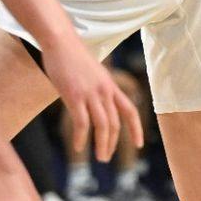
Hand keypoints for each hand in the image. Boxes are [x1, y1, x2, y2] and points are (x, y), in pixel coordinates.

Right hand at [40, 39, 142, 161]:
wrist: (61, 42)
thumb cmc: (73, 57)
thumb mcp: (92, 73)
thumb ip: (97, 88)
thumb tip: (94, 101)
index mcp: (111, 86)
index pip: (130, 111)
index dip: (136, 129)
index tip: (139, 144)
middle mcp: (105, 91)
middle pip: (115, 123)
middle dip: (112, 143)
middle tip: (106, 158)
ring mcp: (90, 94)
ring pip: (102, 126)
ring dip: (102, 145)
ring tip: (100, 158)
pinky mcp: (74, 96)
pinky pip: (82, 123)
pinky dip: (82, 138)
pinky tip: (79, 148)